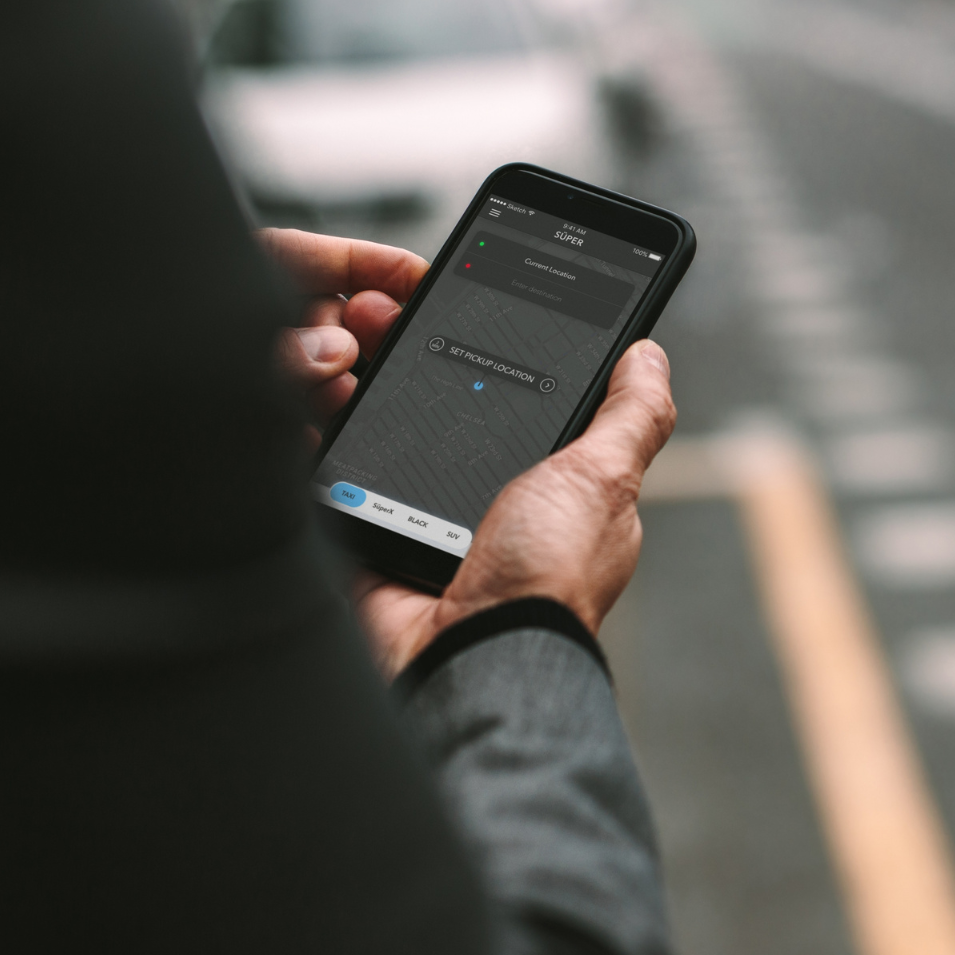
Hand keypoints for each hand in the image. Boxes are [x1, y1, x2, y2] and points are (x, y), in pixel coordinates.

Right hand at [264, 229, 677, 681]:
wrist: (468, 657)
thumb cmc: (546, 579)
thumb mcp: (603, 479)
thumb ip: (629, 417)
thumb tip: (649, 355)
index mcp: (551, 489)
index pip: (517, 400)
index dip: (486, 351)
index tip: (450, 297)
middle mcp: (489, 505)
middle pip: (441, 410)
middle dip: (407, 360)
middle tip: (372, 311)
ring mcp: (426, 525)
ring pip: (383, 438)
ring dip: (357, 393)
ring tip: (334, 344)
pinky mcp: (371, 545)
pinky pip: (337, 483)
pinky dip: (319, 446)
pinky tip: (304, 403)